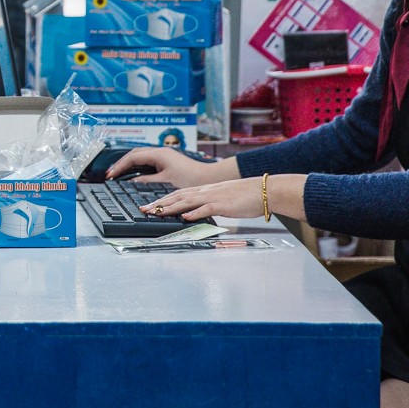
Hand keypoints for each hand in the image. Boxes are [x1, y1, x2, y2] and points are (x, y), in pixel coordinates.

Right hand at [106, 146, 232, 188]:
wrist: (208, 178)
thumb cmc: (191, 179)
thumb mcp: (165, 181)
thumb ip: (147, 181)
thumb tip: (132, 182)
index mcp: (158, 154)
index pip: (132, 157)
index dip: (119, 166)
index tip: (110, 175)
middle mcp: (160, 152)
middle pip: (134, 154)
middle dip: (121, 164)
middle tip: (110, 174)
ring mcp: (164, 155)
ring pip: (140, 157)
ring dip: (128, 164)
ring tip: (118, 174)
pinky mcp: (167, 161)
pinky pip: (147, 161)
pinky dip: (137, 167)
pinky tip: (134, 174)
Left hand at [141, 178, 271, 222]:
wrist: (265, 190)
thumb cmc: (246, 195)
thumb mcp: (222, 197)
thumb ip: (207, 203)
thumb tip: (195, 212)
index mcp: (204, 190)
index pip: (178, 194)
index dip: (162, 200)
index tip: (149, 205)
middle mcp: (205, 191)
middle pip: (177, 197)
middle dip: (159, 204)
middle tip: (143, 210)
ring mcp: (213, 197)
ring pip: (187, 202)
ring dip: (170, 208)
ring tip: (156, 213)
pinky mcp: (223, 205)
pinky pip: (206, 209)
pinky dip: (194, 213)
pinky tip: (184, 217)